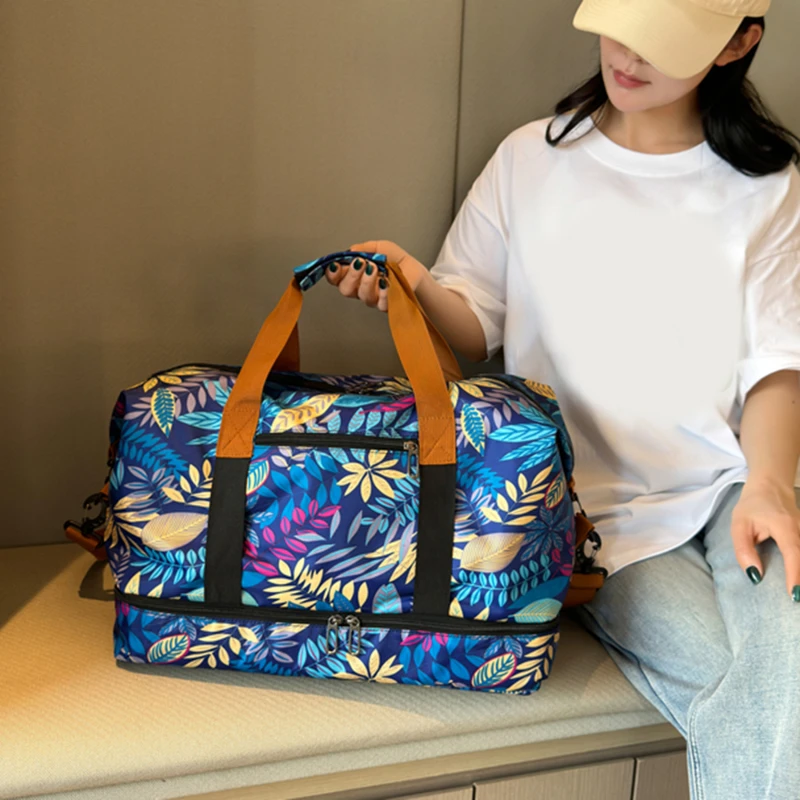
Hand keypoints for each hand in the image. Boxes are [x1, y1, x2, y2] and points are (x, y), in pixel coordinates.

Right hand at [325, 240, 428, 312]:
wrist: (414, 270)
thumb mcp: (379, 248)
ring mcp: (372, 298)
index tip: (336, 265)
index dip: (332, 274)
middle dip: (351, 275)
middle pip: (345, 289)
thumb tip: (351, 251)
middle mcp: (360, 289)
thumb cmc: (395, 260)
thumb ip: (364, 248)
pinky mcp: (386, 305)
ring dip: (367, 280)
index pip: (336, 278)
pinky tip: (385, 282)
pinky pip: (381, 302)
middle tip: (360, 262)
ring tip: (375, 268)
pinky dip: (383, 291)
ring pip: (362, 295)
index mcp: (354, 275)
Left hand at [731, 478, 799, 600]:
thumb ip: (744, 550)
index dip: (795, 576)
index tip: (794, 595)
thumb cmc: (753, 504)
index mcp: (785, 527)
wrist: (771, 484)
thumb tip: (755, 575)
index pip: (794, 555)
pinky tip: (798, 580)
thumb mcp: (740, 525)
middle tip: (796, 602)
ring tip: (797, 594)